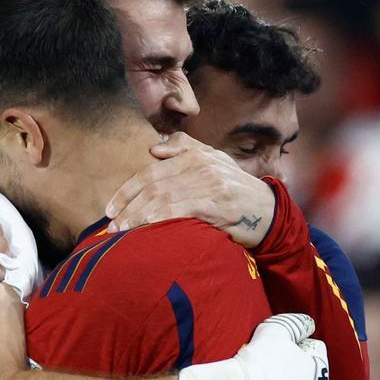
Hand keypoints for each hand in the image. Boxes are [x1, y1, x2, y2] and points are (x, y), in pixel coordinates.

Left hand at [104, 133, 275, 247]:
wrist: (269, 211)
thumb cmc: (235, 190)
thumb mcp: (215, 162)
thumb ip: (186, 149)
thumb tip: (154, 148)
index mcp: (196, 155)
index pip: (152, 171)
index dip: (127, 190)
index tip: (110, 208)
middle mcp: (201, 165)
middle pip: (153, 185)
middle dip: (127, 206)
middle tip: (110, 225)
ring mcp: (210, 184)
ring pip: (162, 199)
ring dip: (137, 217)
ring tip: (120, 232)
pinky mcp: (217, 204)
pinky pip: (179, 210)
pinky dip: (158, 220)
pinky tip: (144, 230)